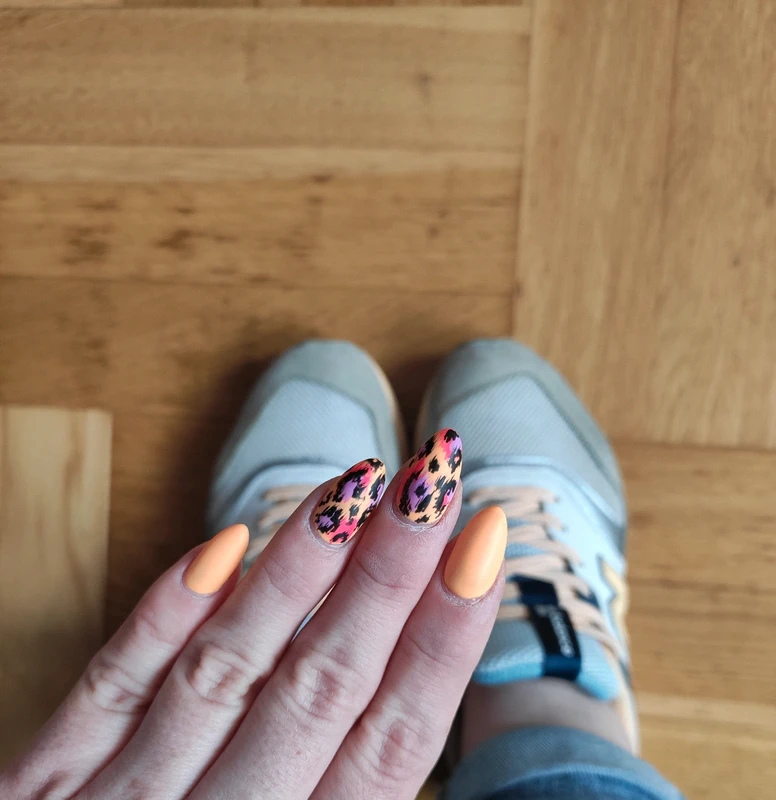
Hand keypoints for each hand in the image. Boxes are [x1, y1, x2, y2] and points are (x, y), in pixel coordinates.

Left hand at [1, 431, 505, 799]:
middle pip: (325, 685)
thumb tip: (416, 685)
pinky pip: (106, 695)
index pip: (395, 736)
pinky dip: (161, 620)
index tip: (483, 541)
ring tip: (352, 485)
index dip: (446, 636)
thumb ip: (357, 790)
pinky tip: (219, 547)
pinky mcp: (47, 788)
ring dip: (294, 574)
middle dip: (388, 574)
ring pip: (227, 670)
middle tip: (435, 476)